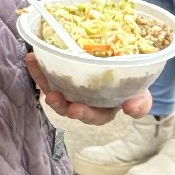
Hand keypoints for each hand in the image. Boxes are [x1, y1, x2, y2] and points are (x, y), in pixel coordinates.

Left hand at [24, 52, 152, 124]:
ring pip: (56, 92)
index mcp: (104, 109)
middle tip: (54, 98)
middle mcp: (86, 103)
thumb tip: (131, 108)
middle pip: (71, 108)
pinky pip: (48, 76)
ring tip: (37, 73)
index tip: (76, 109)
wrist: (127, 63)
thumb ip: (140, 103)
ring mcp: (73, 90)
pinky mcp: (63, 77)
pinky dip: (38, 69)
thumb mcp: (142, 93)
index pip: (96, 117)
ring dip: (45, 84)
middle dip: (62, 104)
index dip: (86, 114)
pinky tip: (32, 57)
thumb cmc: (134, 84)